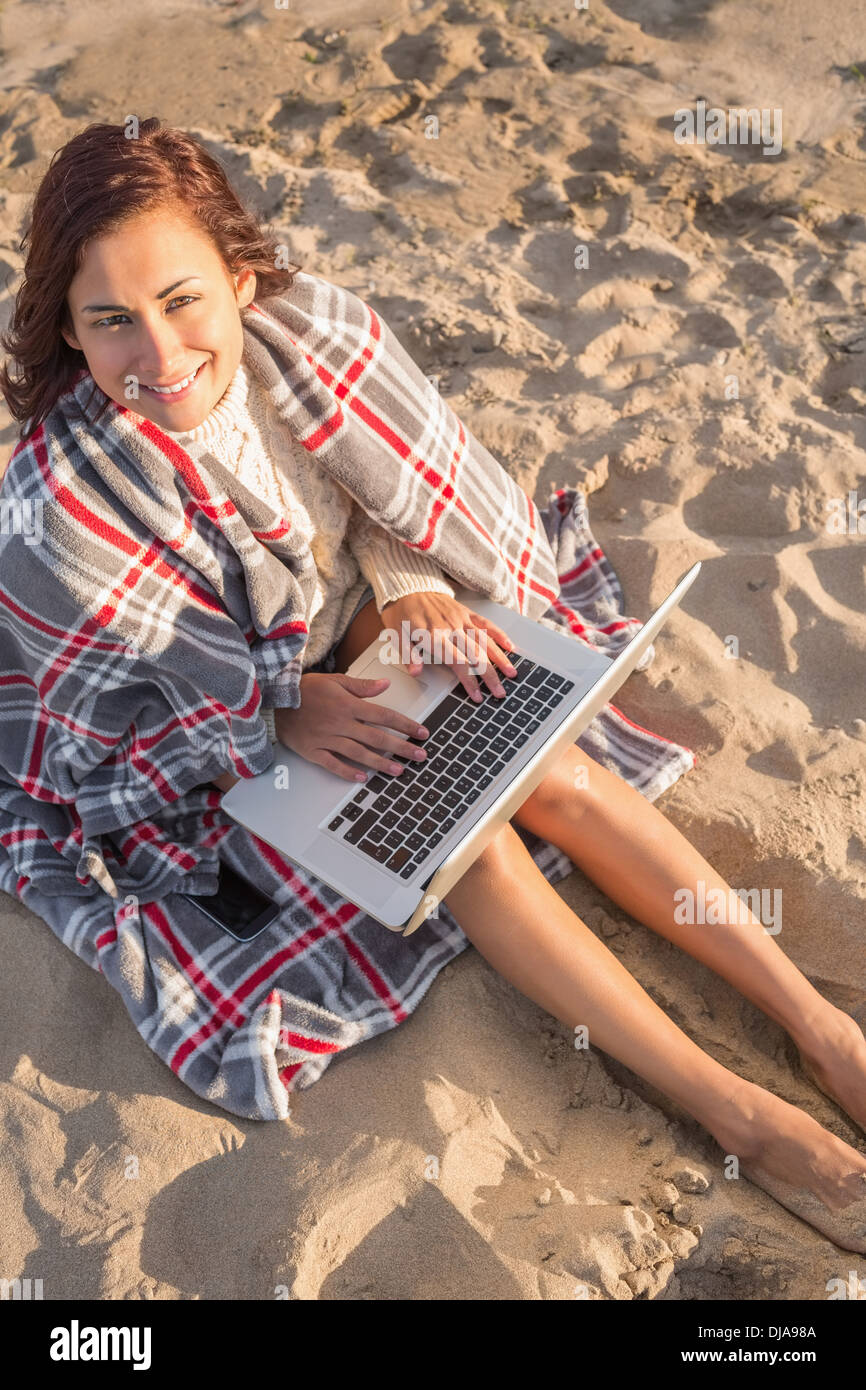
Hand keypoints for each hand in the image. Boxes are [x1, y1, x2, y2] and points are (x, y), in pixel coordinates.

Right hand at [273, 671, 430, 782]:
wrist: (274, 701)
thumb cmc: (305, 689)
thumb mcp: (334, 681)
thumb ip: (360, 686)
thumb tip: (385, 685)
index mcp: (348, 705)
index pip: (384, 715)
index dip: (405, 725)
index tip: (422, 732)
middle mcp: (341, 723)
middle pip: (377, 738)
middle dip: (401, 747)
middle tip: (420, 755)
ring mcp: (327, 739)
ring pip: (359, 754)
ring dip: (381, 763)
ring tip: (399, 771)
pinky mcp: (313, 751)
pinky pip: (333, 764)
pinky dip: (347, 772)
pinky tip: (362, 779)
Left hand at [379, 591, 516, 700]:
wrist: (407, 585)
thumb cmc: (401, 612)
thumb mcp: (396, 635)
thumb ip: (408, 655)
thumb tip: (416, 672)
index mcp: (434, 636)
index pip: (458, 663)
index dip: (470, 681)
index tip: (478, 696)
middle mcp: (451, 628)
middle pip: (476, 655)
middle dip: (491, 676)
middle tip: (500, 693)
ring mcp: (461, 619)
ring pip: (485, 641)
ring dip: (500, 659)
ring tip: (512, 673)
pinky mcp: (466, 612)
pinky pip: (485, 623)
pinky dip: (499, 634)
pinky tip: (510, 646)